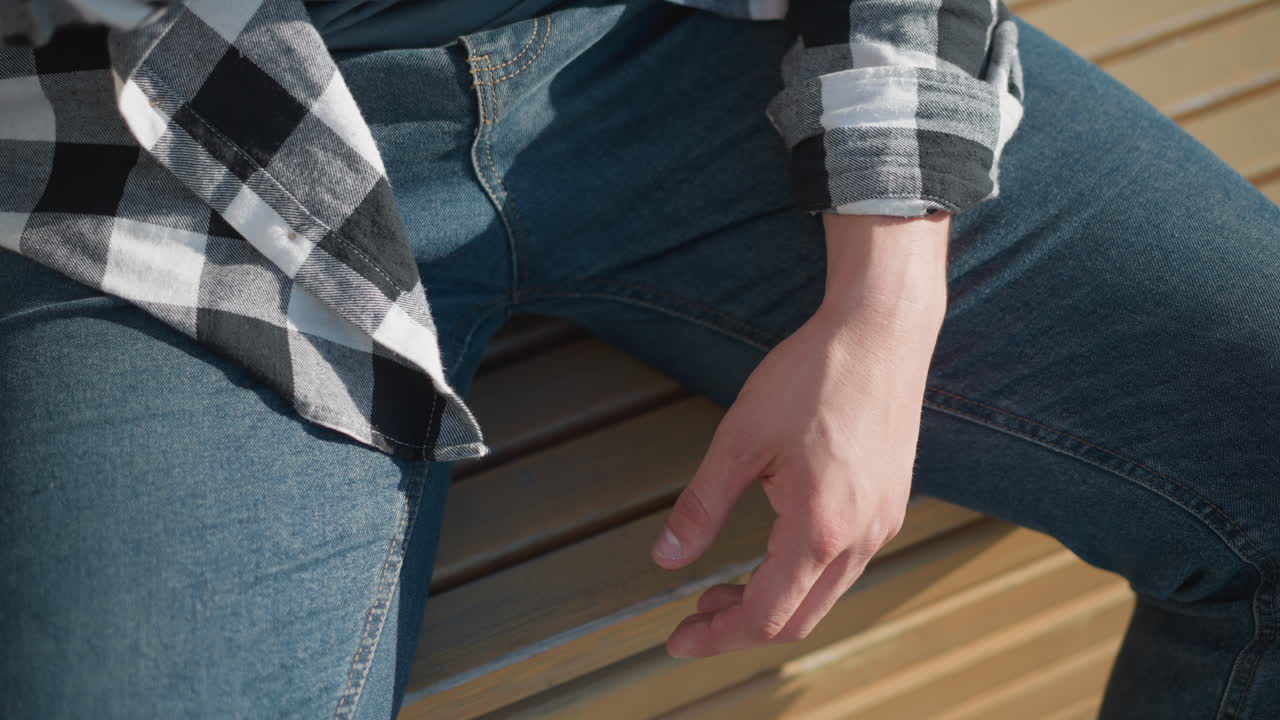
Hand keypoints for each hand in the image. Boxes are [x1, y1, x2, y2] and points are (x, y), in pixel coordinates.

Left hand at [651, 213, 949, 656]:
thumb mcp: (739, 439)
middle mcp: (862, 538)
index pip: (765, 614)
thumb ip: (702, 505)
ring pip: (823, 596)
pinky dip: (801, 577)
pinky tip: (771, 553)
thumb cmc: (814, 376)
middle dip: (740, 627)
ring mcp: (883, 524)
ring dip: (772, 603)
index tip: (678, 641)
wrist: (881, 332)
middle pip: (797, 619)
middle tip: (694, 617)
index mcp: (821, 528)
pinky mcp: (889, 506)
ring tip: (723, 589)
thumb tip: (667, 556)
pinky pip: (844, 566)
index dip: (717, 637)